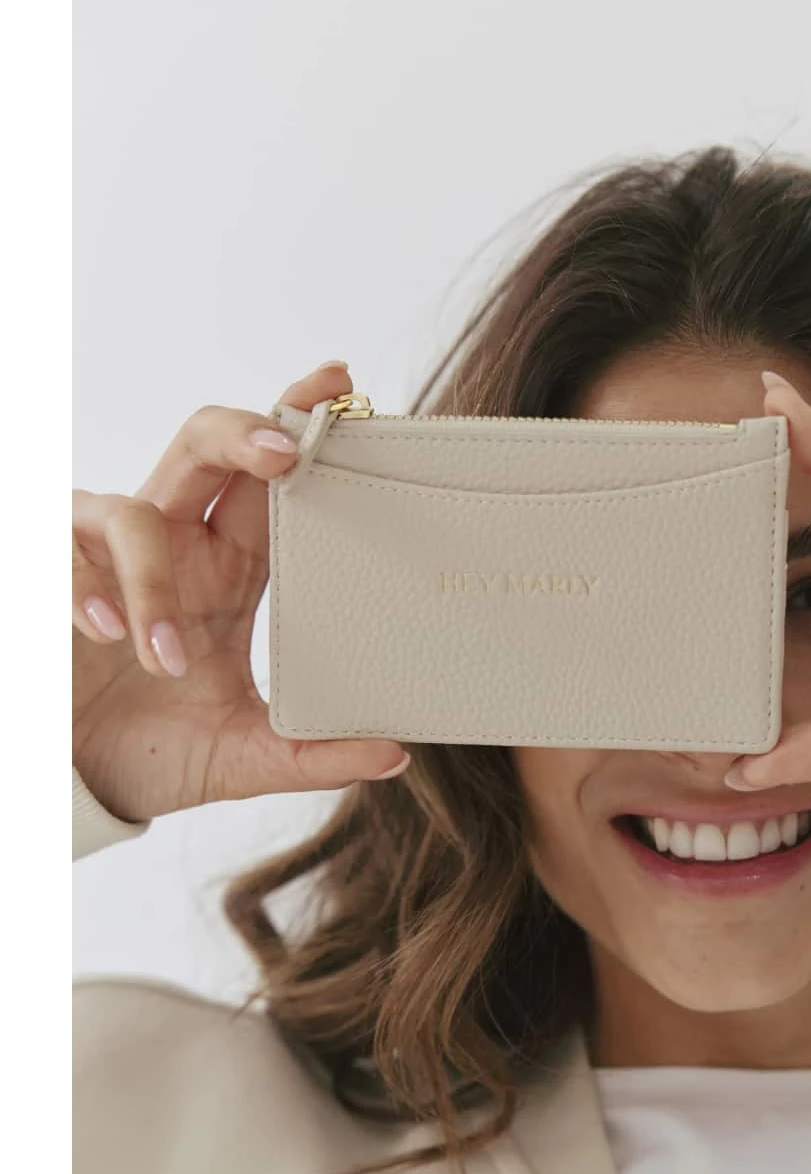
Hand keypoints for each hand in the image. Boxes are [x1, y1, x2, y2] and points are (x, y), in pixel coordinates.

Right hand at [72, 361, 410, 824]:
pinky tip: (106, 634)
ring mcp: (107, 553)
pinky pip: (71, 551)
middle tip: (286, 451)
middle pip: (207, 446)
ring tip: (165, 659)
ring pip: (136, 514)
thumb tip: (397, 756)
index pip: (270, 485)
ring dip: (153, 587)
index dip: (297, 428)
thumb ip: (314, 757)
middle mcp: (174, 546)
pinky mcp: (51, 569)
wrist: (71, 786)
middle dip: (244, 431)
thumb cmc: (152, 755)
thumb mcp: (243, 759)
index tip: (343, 388)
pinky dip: (92, 591)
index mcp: (228, 572)